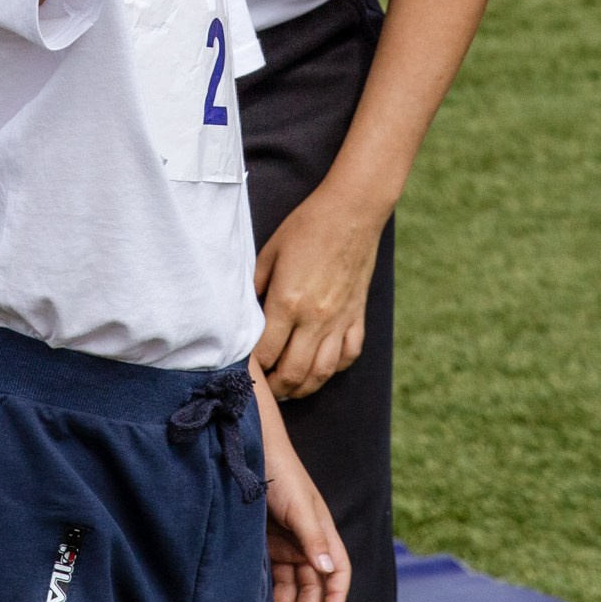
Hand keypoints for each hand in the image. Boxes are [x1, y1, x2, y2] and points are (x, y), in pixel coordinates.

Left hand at [254, 186, 386, 398]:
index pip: (265, 353)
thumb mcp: (269, 252)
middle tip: (264, 390)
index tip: (243, 371)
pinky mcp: (357, 315)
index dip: (252, 368)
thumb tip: (243, 314)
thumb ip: (254, 286)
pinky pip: (349, 355)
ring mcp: (339, 320)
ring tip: (289, 389)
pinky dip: (334, 368)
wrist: (353, 211)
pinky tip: (321, 368)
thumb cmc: (307, 226)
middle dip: (275, 388)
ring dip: (303, 388)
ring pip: (322, 373)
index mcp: (287, 302)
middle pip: (293, 372)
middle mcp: (314, 318)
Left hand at [258, 370, 349, 601]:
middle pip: (314, 581)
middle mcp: (306, 538)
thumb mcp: (299, 507)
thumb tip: (329, 571)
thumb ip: (314, 538)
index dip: (337, 593)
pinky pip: (272, 572)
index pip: (338, 568)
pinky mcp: (263, 540)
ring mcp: (284, 540)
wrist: (247, 448)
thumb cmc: (279, 472)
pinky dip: (271, 590)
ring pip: (292, 581)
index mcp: (321, 529)